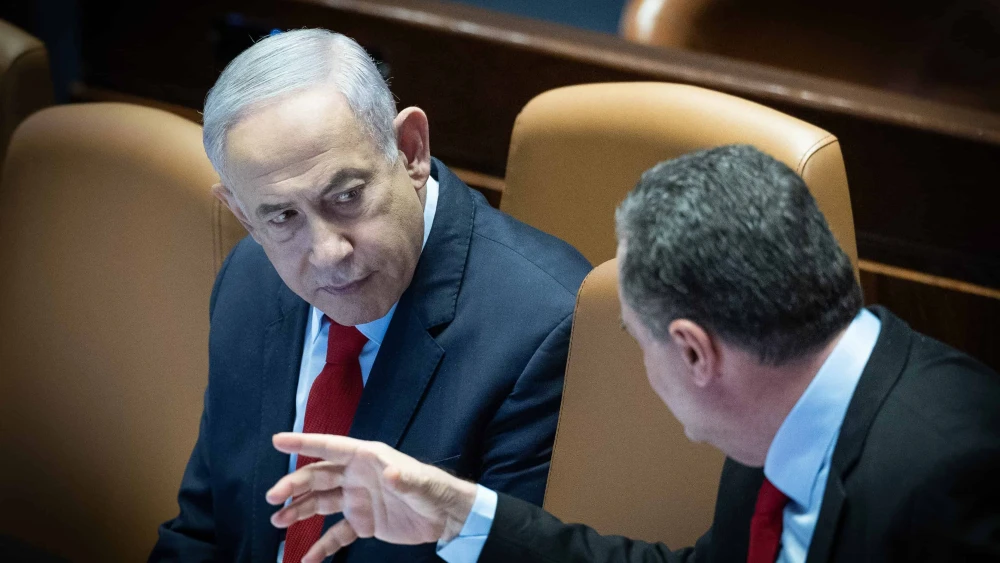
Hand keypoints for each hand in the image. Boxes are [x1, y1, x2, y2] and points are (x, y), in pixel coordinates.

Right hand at [267, 433, 478, 562]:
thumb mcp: (421, 484)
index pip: (330, 447)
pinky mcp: (363, 523)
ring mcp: (358, 500)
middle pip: (318, 477)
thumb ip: (404, 479)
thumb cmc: (434, 491)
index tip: (278, 441)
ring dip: (299, 511)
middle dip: (294, 485)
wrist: (447, 518)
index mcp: (367, 459)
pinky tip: (307, 559)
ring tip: (278, 522)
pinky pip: (337, 534)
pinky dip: (322, 546)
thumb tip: (390, 473)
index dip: (304, 442)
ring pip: (320, 503)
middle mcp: (357, 476)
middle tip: (273, 498)